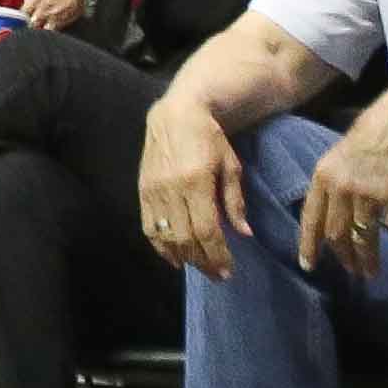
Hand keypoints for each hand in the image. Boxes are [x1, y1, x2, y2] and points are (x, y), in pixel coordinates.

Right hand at [137, 97, 248, 277]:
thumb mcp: (230, 165)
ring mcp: (154, 190)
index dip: (217, 255)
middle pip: (186, 238)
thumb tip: (244, 234)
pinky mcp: (142, 190)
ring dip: (184, 258)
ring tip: (200, 267)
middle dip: (204, 262)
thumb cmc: (209, 137)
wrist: (176, 113)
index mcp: (196, 180)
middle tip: (218, 275)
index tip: (228, 270)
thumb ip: (234, 200)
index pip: (206, 230)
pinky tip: (174, 258)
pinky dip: (160, 247)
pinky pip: (148, 227)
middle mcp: (171, 188)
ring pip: (166, 237)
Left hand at [297, 98, 387, 275]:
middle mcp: (340, 187)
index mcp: (322, 176)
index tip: (308, 266)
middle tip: (353, 272)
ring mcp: (366, 193)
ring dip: (369, 260)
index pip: (310, 218)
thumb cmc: (372, 138)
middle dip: (344, 259)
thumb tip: (327, 219)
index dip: (308, 245)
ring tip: (373, 272)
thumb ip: (332, 187)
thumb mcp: (339, 158)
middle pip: (336, 235)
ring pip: (363, 239)